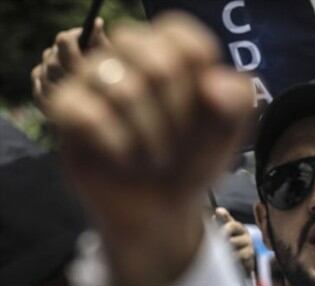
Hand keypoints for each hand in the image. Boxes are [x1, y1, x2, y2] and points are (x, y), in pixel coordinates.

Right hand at [46, 13, 254, 285]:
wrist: (161, 209)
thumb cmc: (191, 160)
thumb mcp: (228, 134)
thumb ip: (238, 101)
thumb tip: (213, 83)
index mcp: (169, 51)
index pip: (181, 37)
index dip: (200, 80)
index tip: (206, 111)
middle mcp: (127, 56)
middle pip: (156, 62)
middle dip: (179, 115)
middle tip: (179, 142)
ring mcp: (92, 78)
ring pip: (123, 88)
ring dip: (151, 137)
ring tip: (156, 158)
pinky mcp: (65, 108)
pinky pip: (87, 113)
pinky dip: (117, 146)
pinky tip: (125, 160)